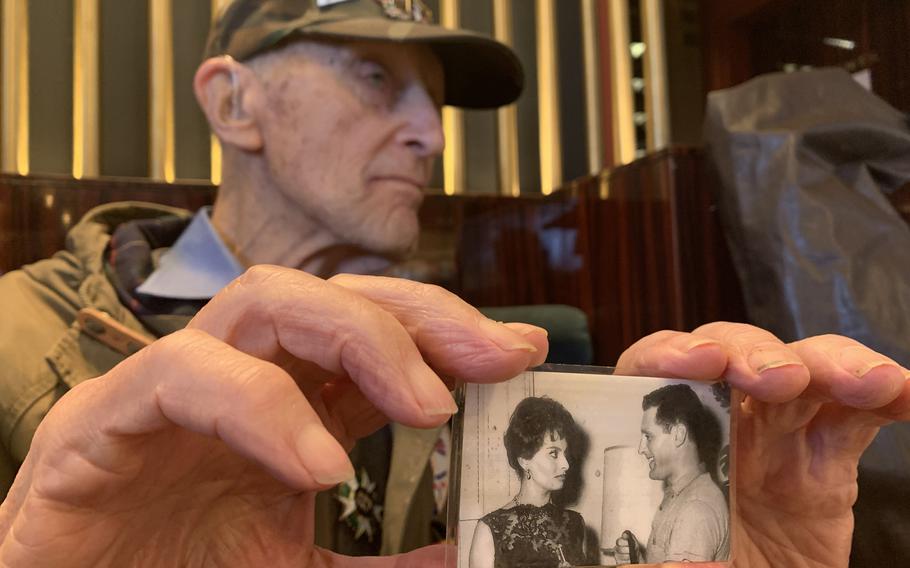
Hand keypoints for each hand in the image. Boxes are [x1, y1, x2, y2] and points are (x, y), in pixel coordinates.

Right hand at [0, 267, 547, 566]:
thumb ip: (381, 564)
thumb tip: (470, 552)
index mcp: (284, 412)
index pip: (372, 339)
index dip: (448, 331)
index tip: (521, 347)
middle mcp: (235, 383)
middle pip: (332, 297)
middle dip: (419, 315)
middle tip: (494, 355)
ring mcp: (169, 394)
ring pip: (261, 302)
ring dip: (356, 336)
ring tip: (425, 404)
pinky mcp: (100, 422)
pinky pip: (182, 376)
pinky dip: (260, 405)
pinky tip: (316, 463)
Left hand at [616, 322, 909, 567]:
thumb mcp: (645, 558)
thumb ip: (634, 542)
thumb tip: (634, 548)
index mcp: (659, 436)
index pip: (648, 369)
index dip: (668, 353)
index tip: (695, 362)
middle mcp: (715, 423)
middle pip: (730, 353)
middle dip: (753, 352)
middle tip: (778, 379)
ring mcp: (775, 438)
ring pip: (801, 371)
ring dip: (830, 363)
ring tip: (862, 383)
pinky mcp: (826, 462)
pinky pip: (856, 419)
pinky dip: (884, 396)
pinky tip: (902, 392)